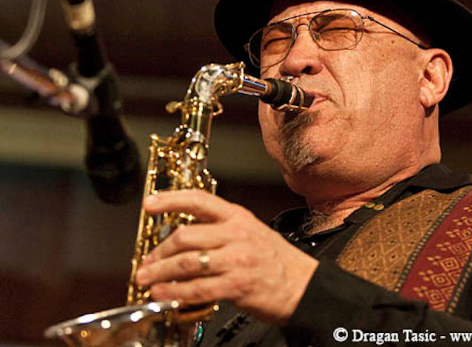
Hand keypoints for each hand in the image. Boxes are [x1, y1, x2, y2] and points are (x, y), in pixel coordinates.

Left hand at [135, 189, 318, 324]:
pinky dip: (175, 292)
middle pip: (186, 236)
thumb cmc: (275, 260)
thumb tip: (183, 236)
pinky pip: (198, 288)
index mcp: (238, 217)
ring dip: (161, 272)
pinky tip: (163, 294)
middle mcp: (236, 234)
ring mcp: (237, 260)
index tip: (149, 204)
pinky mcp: (237, 285)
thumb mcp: (251, 232)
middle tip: (146, 262)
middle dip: (159, 251)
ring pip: (187, 263)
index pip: (199, 200)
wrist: (304, 285)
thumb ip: (220, 229)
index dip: (170, 200)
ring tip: (146, 279)